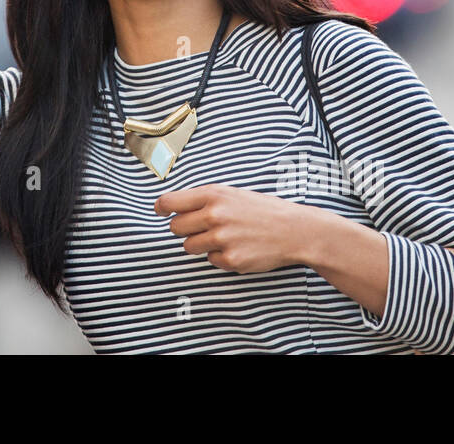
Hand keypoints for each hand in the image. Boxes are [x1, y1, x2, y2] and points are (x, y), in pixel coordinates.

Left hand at [155, 184, 310, 273]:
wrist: (294, 230)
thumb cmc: (262, 209)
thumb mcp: (232, 193)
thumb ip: (204, 199)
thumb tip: (173, 206)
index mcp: (213, 194)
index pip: (170, 202)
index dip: (161, 208)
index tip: (160, 212)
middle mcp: (214, 215)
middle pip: (175, 227)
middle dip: (184, 229)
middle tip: (200, 228)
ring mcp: (222, 239)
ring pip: (189, 246)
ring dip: (200, 244)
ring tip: (222, 237)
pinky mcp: (231, 260)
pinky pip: (210, 260)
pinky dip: (220, 256)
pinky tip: (237, 247)